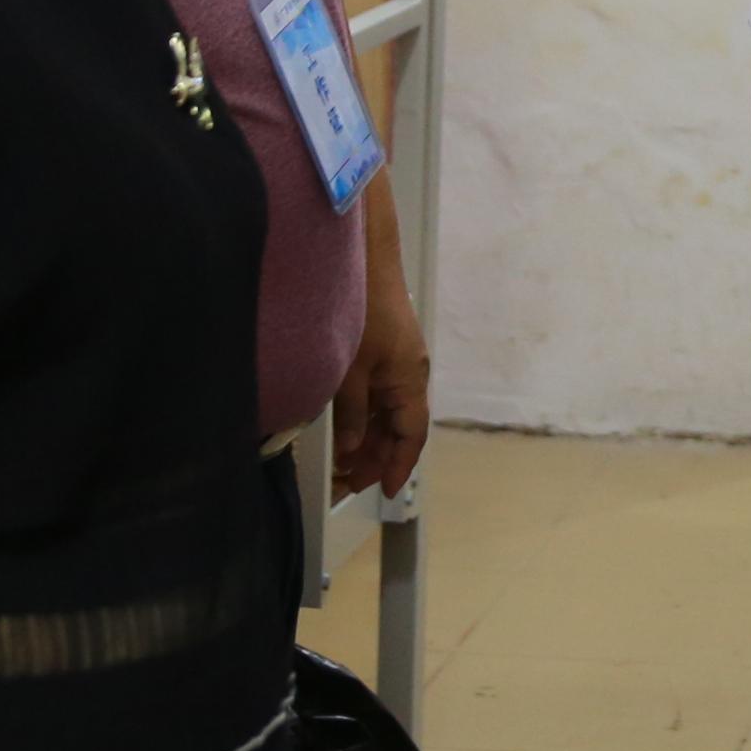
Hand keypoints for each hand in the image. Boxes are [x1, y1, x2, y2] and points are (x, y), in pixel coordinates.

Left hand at [333, 296, 429, 495]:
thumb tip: (350, 448)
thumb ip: (351, 412)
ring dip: (367, 439)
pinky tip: (343, 428)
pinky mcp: (385, 352)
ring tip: (341, 463)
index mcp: (409, 382)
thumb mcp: (350, 368)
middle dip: (375, 458)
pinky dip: (363, 416)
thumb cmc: (364, 309)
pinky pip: (378, 395)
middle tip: (347, 484)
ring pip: (386, 413)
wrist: (368, 260)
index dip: (397, 465)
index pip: (410, 435)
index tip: (383, 490)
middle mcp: (409, 376)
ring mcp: (397, 364)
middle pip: (398, 428)